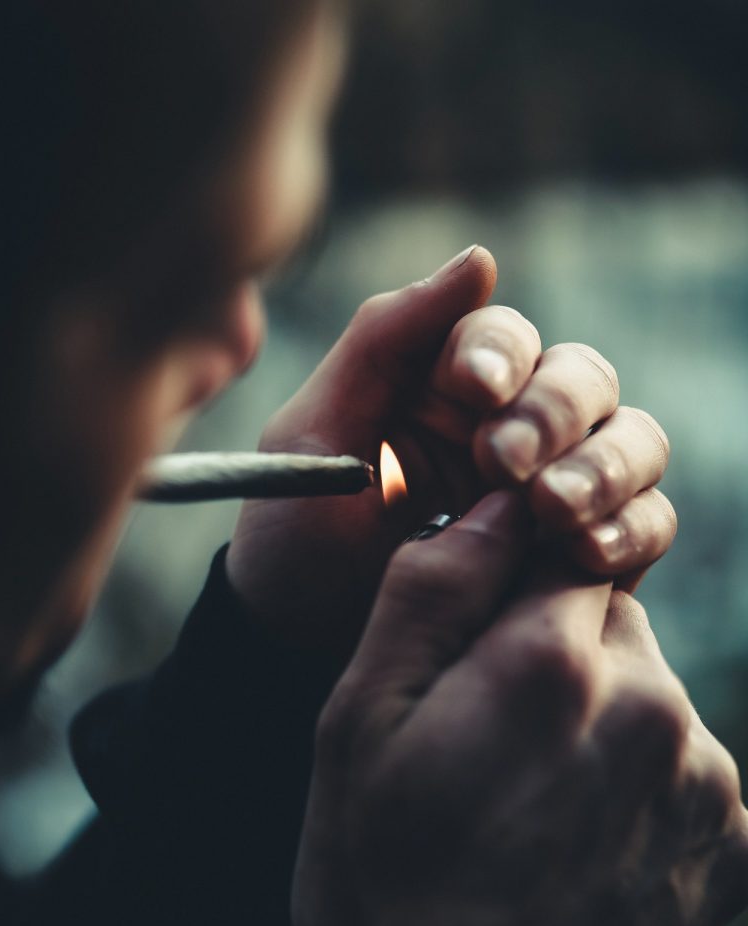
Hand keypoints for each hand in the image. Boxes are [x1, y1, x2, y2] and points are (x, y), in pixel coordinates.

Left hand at [227, 247, 674, 654]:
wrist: (299, 649)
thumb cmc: (296, 537)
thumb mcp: (316, 432)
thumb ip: (384, 339)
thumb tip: (482, 259)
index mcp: (450, 387)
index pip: (508, 339)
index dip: (500, 353)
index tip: (472, 389)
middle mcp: (515, 428)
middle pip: (584, 381)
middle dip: (553, 414)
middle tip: (504, 464)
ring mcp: (555, 492)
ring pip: (633, 442)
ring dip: (605, 466)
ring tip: (551, 508)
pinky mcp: (582, 558)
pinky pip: (646, 524)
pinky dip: (633, 528)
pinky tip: (586, 550)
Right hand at [293, 493, 747, 925]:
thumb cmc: (387, 888)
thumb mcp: (357, 729)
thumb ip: (429, 594)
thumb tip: (493, 504)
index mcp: (549, 665)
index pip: (558, 543)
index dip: (508, 590)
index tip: (476, 647)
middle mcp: (652, 708)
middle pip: (608, 618)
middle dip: (551, 652)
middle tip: (487, 744)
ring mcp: (705, 780)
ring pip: (648, 690)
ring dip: (599, 718)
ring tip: (530, 807)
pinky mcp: (736, 844)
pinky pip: (684, 762)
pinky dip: (639, 781)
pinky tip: (578, 843)